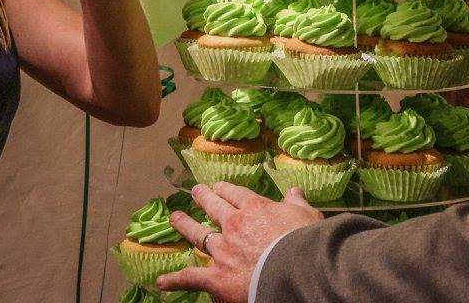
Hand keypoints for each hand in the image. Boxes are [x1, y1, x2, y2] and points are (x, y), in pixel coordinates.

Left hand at [157, 181, 322, 302]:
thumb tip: (295, 190)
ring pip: (199, 234)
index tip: (218, 186)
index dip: (225, 189)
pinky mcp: (216, 277)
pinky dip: (175, 280)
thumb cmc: (305, 242)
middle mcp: (234, 225)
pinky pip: (191, 277)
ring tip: (175, 217)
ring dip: (185, 225)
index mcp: (255, 208)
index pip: (236, 193)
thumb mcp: (307, 216)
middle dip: (203, 198)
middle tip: (195, 191)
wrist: (295, 270)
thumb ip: (297, 203)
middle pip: (214, 207)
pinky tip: (161, 283)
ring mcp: (222, 251)